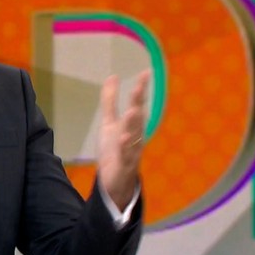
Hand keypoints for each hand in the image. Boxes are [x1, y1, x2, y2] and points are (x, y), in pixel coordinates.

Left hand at [96, 70, 149, 208]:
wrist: (114, 181)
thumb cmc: (114, 149)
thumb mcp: (109, 123)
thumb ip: (110, 101)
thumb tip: (113, 76)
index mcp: (132, 125)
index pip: (138, 104)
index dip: (141, 89)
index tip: (145, 73)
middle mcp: (135, 136)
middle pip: (138, 118)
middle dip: (138, 103)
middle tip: (139, 88)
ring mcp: (131, 151)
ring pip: (134, 136)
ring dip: (134, 124)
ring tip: (133, 111)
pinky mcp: (123, 165)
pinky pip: (125, 156)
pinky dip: (125, 148)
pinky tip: (123, 139)